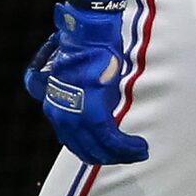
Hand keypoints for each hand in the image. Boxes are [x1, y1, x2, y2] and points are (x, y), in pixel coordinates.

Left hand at [22, 2, 148, 164]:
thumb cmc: (87, 52)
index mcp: (56, 110)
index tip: (113, 153)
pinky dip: (126, 146)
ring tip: (140, 152)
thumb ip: (88, 102)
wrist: (88, 37)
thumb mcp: (83, 83)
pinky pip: (111, 139)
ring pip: (100, 149)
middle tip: (132, 155)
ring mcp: (75, 117)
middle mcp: (61, 118)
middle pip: (87, 151)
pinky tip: (139, 146)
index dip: (96, 152)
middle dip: (111, 158)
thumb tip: (104, 112)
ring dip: (123, 155)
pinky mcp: (92, 114)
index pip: (75, 144)